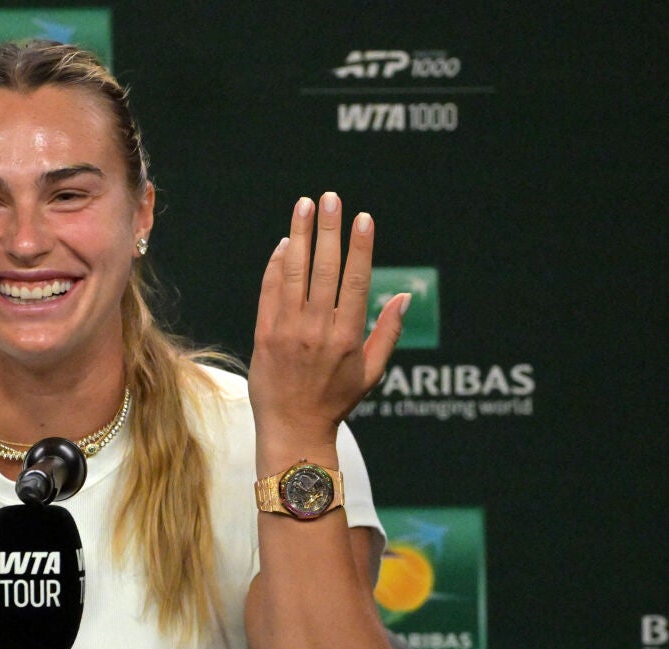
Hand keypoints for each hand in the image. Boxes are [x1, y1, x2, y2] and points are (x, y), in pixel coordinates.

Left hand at [248, 193, 408, 447]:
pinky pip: (270, 291)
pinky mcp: (264, 334)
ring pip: (294, 273)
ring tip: (304, 206)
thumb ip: (387, 332)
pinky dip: (277, 265)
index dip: (359, 247)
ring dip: (300, 236)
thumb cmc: (335, 401)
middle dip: (328, 230)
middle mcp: (317, 329)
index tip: (363, 219)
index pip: (355, 281)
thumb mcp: (371, 372)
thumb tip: (404, 296)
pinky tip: (285, 243)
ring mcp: (288, 330)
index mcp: (347, 337)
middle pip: (323, 269)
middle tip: (330, 198)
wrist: (293, 428)